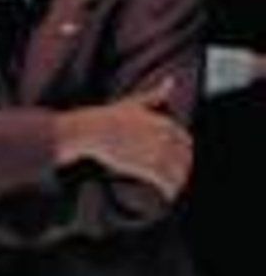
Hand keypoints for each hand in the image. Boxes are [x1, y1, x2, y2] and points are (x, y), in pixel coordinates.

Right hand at [55, 77, 191, 200]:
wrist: (89, 130)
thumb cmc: (108, 116)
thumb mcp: (134, 102)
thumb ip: (155, 94)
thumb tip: (171, 80)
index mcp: (164, 122)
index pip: (186, 141)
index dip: (185, 152)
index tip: (180, 160)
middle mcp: (164, 138)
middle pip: (185, 158)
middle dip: (183, 169)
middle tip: (178, 177)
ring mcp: (156, 153)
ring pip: (177, 172)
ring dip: (178, 182)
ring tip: (174, 189)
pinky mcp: (145, 167)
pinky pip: (165, 181)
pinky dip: (169, 190)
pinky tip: (168, 195)